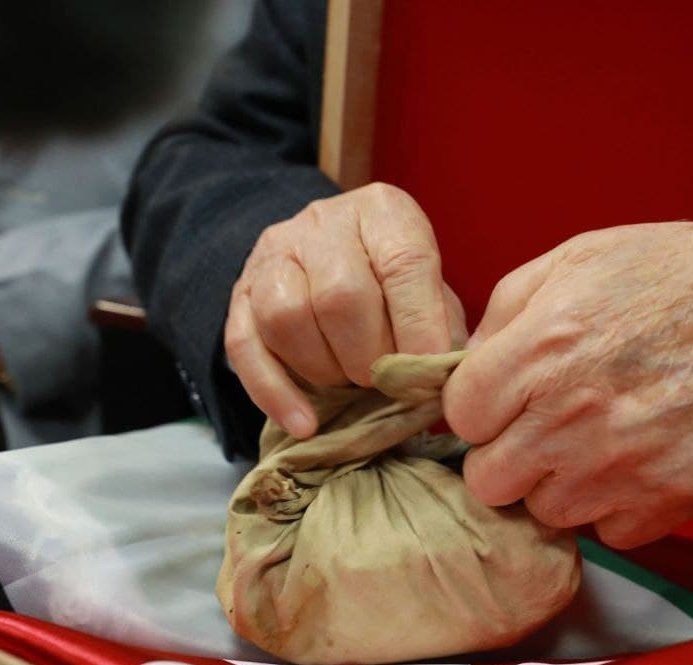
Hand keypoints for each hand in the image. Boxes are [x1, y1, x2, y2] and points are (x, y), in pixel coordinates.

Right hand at [225, 182, 465, 437]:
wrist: (333, 260)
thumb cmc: (398, 288)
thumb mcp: (434, 293)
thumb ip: (446, 329)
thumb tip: (452, 377)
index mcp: (383, 212)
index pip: (403, 262)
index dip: (419, 324)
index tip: (429, 369)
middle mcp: (323, 221)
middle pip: (340, 295)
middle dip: (369, 356)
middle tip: (385, 383)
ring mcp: (274, 253)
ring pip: (286, 317)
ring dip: (324, 370)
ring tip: (349, 385)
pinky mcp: (239, 291)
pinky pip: (244, 346)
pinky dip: (274, 393)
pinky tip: (304, 424)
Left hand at [444, 222, 692, 548]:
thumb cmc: (673, 278)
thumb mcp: (575, 259)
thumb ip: (505, 311)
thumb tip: (467, 364)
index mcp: (538, 352)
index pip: (459, 416)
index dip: (481, 407)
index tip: (507, 397)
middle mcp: (568, 418)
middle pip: (487, 480)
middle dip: (508, 455)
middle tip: (543, 428)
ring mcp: (616, 467)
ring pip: (546, 511)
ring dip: (561, 484)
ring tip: (596, 442)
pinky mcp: (665, 501)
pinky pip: (608, 532)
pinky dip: (617, 507)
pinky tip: (636, 463)